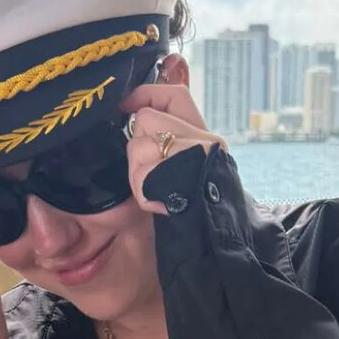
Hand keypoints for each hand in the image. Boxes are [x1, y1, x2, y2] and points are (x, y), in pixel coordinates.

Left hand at [121, 81, 223, 214]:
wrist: (211, 248)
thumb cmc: (189, 213)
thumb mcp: (177, 172)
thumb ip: (165, 138)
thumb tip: (151, 91)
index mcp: (204, 137)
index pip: (174, 96)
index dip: (145, 95)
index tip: (126, 106)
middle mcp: (207, 141)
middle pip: (145, 119)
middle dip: (136, 149)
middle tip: (152, 179)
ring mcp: (200, 155)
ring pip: (140, 145)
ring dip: (138, 175)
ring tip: (157, 195)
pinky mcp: (188, 173)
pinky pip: (144, 174)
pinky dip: (143, 193)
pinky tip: (160, 205)